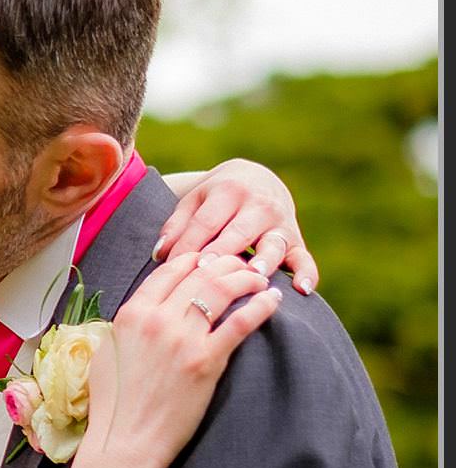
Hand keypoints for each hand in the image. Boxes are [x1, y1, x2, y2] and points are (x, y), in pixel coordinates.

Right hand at [79, 252, 281, 467]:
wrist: (125, 441)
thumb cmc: (114, 404)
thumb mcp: (109, 353)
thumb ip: (127, 326)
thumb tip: (144, 311)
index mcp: (130, 315)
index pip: (168, 271)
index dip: (194, 259)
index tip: (209, 259)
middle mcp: (155, 319)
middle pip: (199, 274)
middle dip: (226, 263)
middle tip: (242, 265)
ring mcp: (182, 339)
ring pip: (221, 290)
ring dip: (245, 278)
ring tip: (259, 279)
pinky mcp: (206, 361)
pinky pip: (240, 323)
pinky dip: (261, 307)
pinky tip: (273, 300)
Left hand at [154, 157, 316, 293]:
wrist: (256, 178)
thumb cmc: (215, 197)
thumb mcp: (194, 201)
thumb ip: (177, 225)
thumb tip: (160, 254)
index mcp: (229, 191)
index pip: (206, 222)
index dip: (188, 243)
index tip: (170, 266)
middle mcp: (259, 205)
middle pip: (239, 232)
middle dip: (223, 251)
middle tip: (207, 271)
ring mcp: (280, 223)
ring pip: (273, 244)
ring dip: (265, 260)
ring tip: (256, 276)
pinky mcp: (297, 240)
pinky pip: (304, 258)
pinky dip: (306, 273)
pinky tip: (301, 289)